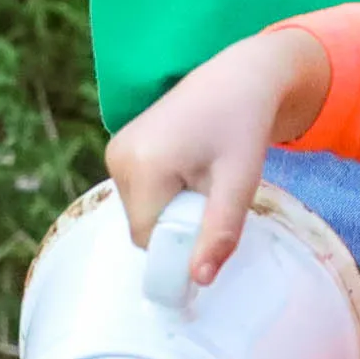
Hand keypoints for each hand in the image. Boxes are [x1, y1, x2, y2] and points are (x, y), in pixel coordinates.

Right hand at [106, 24, 331, 285]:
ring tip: (203, 176)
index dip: (180, 243)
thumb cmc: (243, 127)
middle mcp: (118, 158)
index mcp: (143, 166)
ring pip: (140, 211)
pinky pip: (138, 193)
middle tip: (213, 194)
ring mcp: (115, 150)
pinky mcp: (120, 147)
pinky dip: (163, 193)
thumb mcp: (239, 183)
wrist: (238, 78)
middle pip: (142, 226)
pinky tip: (188, 168)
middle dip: (177, 224)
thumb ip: (219, 231)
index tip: (212, 223)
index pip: (148, 237)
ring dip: (171, 208)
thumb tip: (199, 280)